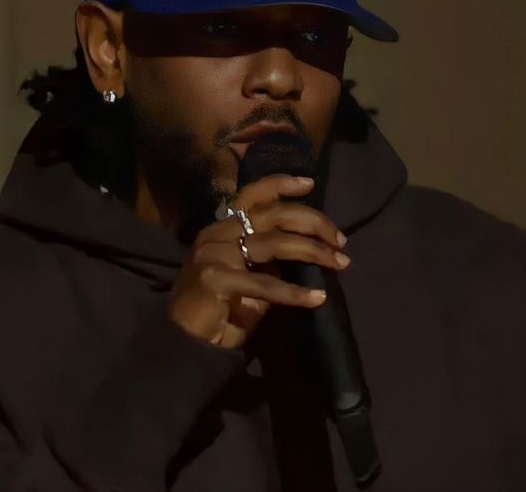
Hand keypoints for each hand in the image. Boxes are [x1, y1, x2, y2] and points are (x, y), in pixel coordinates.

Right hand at [168, 175, 349, 348]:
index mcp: (222, 227)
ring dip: (312, 251)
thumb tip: (305, 249)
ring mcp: (214, 254)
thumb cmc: (218, 309)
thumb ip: (268, 258)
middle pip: (272, 215)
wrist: (185, 341)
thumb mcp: (247, 275)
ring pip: (273, 243)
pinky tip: (317, 298)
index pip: (251, 194)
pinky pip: (264, 283)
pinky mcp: (215, 279)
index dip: (280, 184)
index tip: (310, 183)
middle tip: (340, 240)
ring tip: (339, 263)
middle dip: (312, 222)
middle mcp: (216, 234)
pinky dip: (293, 292)